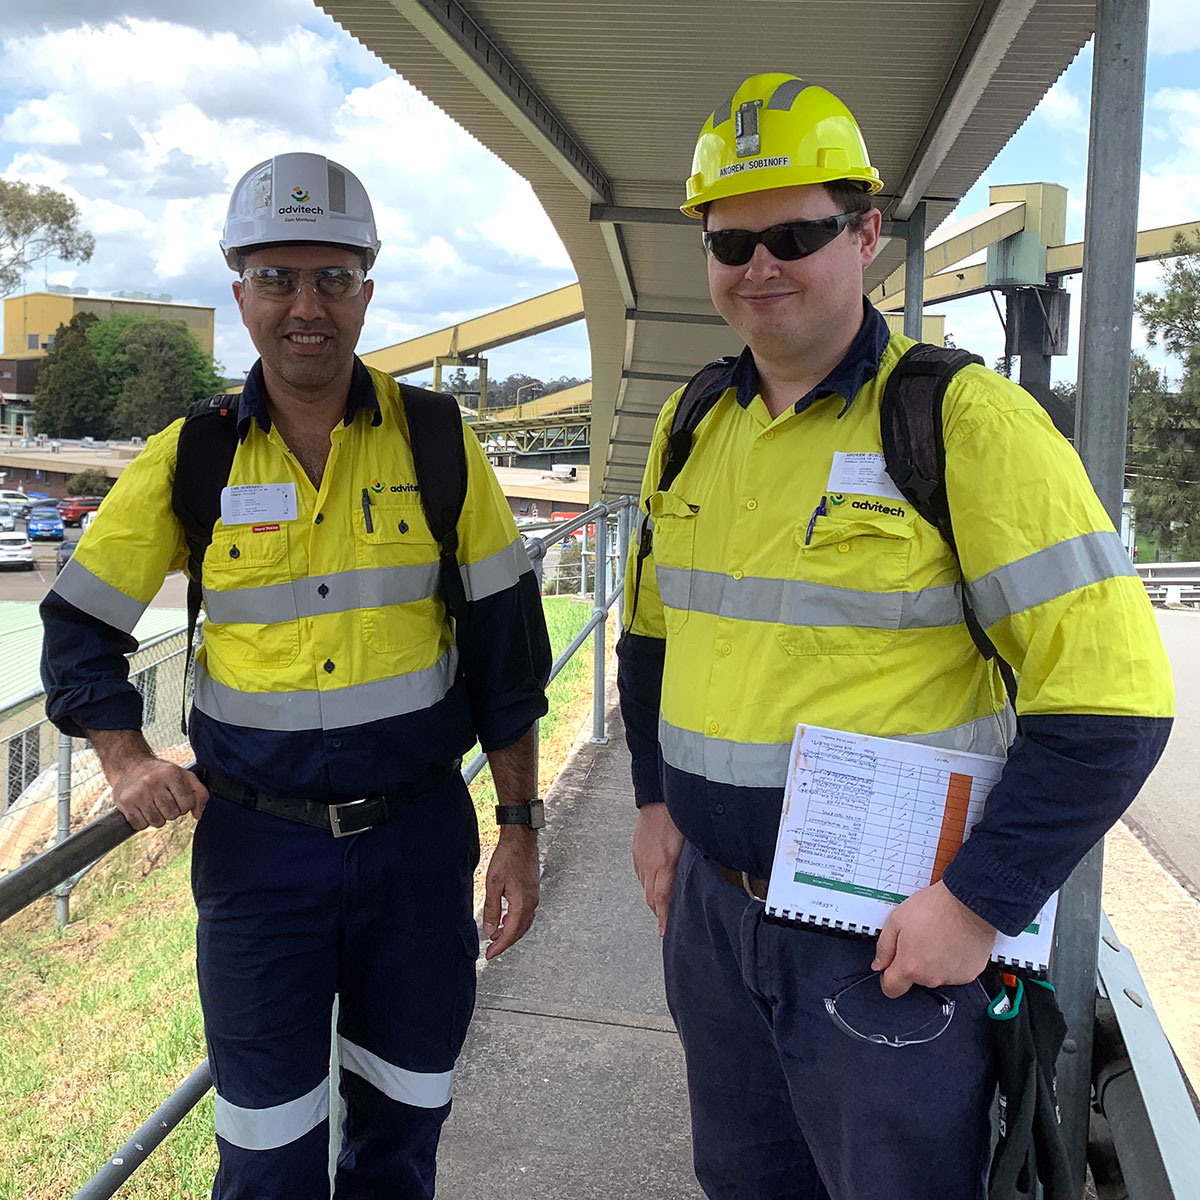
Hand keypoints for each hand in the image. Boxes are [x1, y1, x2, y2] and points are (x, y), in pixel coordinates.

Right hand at [110, 756, 208, 831]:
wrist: (130, 766)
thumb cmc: (161, 773)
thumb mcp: (184, 775)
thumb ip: (199, 793)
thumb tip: (198, 815)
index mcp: (171, 773)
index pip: (187, 803)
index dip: (185, 805)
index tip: (178, 798)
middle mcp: (153, 782)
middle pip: (172, 814)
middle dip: (171, 811)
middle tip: (164, 800)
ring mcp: (137, 793)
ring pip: (157, 822)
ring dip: (158, 818)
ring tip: (153, 804)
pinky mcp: (125, 802)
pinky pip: (141, 826)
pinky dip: (143, 821)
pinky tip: (142, 809)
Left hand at [481, 826, 539, 959]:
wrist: (521, 839)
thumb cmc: (508, 857)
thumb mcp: (493, 884)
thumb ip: (492, 909)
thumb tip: (490, 929)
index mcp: (522, 903)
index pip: (511, 932)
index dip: (500, 946)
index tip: (490, 954)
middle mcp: (532, 902)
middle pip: (520, 930)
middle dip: (505, 942)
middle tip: (492, 949)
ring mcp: (534, 896)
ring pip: (524, 922)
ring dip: (511, 931)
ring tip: (496, 936)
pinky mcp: (532, 890)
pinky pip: (526, 913)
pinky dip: (515, 921)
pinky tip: (506, 918)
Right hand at [632, 802, 683, 935]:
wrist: (658, 798)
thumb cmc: (679, 818)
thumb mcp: (691, 844)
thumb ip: (692, 865)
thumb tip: (699, 880)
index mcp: (664, 864)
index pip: (662, 899)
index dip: (663, 917)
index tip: (664, 932)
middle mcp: (649, 864)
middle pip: (651, 898)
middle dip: (659, 912)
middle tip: (666, 922)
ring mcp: (640, 858)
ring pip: (645, 887)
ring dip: (654, 897)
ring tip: (664, 903)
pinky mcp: (635, 852)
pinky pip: (641, 874)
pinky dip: (648, 882)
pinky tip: (657, 881)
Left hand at [872, 880, 997, 997]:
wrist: (968, 903)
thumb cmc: (936, 908)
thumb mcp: (896, 920)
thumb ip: (884, 947)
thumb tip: (879, 963)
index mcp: (910, 966)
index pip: (892, 988)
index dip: (887, 977)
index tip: (890, 968)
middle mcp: (931, 978)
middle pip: (915, 979)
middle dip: (913, 962)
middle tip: (918, 939)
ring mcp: (952, 978)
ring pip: (935, 975)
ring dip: (934, 962)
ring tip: (938, 937)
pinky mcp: (969, 974)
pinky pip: (955, 972)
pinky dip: (952, 961)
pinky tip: (952, 942)